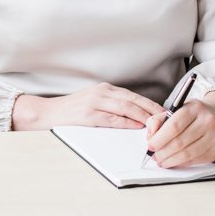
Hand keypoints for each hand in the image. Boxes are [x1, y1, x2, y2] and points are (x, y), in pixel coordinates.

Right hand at [12, 82, 165, 130]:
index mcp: (104, 89)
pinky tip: (137, 126)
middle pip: (133, 99)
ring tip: (156, 124)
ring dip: (143, 116)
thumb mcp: (94, 103)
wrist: (48, 113)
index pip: (133, 95)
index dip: (150, 104)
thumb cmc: (72, 111)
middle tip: (166, 119)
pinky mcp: (89, 114)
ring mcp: (95, 102)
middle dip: (152, 109)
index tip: (164, 112)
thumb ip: (113, 107)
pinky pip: (113, 119)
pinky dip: (128, 123)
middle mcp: (101, 92)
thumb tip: (137, 117)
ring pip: (126, 107)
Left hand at [145, 91, 214, 167]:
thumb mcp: (178, 108)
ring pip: (188, 154)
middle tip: (154, 156)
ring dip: (171, 160)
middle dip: (163, 152)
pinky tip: (174, 162)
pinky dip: (182, 163)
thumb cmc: (197, 113)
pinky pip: (196, 160)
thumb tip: (151, 134)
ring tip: (162, 161)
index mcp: (195, 108)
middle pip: (180, 142)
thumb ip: (160, 119)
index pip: (174, 126)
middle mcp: (207, 122)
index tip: (150, 145)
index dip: (159, 139)